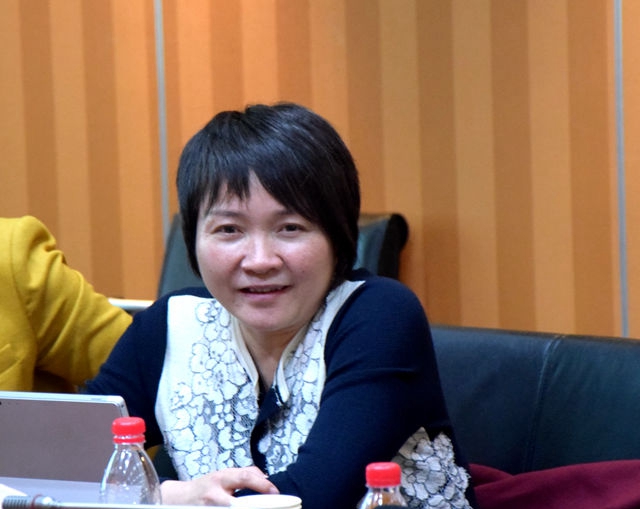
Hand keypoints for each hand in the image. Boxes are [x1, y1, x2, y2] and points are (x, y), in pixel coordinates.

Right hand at [160, 466, 278, 505]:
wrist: (180, 498)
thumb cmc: (206, 487)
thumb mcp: (224, 476)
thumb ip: (243, 474)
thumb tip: (264, 477)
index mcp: (222, 477)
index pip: (245, 477)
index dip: (262, 484)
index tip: (275, 491)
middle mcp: (215, 493)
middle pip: (238, 501)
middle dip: (255, 505)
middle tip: (272, 505)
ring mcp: (210, 507)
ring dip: (245, 508)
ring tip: (260, 508)